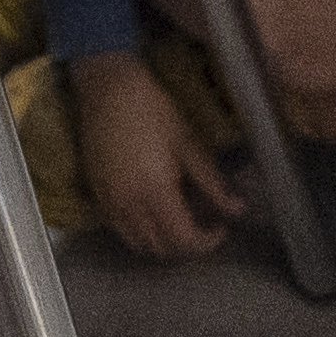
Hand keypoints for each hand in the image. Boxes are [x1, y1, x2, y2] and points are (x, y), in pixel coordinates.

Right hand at [69, 51, 242, 262]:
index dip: (207, 242)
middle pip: (161, 248)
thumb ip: (213, 182)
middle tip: (202, 224)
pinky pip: (119, 229)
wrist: (108, 88)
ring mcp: (109, 202)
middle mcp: (130, 204)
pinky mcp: (97, 194)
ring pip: (138, 243)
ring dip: (161, 242)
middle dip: (186, 244)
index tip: (220, 229)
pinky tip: (151, 211)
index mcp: (156, 191)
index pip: (184, 239)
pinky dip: (138, 232)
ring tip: (178, 219)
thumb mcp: (188, 142)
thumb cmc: (152, 109)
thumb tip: (238, 208)